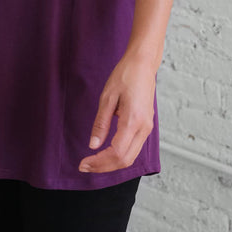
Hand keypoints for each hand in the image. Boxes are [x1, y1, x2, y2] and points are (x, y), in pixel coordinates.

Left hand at [78, 54, 155, 173]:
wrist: (143, 64)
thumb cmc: (125, 76)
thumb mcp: (108, 97)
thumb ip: (101, 123)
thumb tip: (93, 145)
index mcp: (133, 120)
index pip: (117, 153)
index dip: (99, 162)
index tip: (83, 163)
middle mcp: (144, 128)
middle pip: (125, 161)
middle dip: (104, 167)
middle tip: (85, 166)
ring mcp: (147, 127)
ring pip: (131, 157)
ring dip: (112, 164)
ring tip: (93, 162)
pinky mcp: (146, 125)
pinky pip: (134, 148)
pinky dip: (120, 155)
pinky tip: (106, 153)